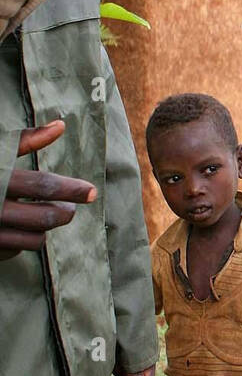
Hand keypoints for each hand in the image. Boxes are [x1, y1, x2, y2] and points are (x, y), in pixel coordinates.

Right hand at [0, 121, 96, 259]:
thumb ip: (24, 140)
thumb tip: (60, 126)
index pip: (42, 186)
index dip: (72, 189)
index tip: (91, 191)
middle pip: (44, 217)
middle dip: (64, 212)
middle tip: (71, 208)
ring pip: (34, 238)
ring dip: (46, 228)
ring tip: (50, 216)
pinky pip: (16, 249)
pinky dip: (23, 239)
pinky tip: (21, 227)